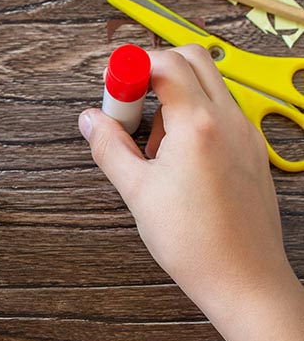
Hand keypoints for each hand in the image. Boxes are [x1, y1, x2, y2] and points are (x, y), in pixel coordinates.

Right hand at [79, 45, 303, 340]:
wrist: (244, 281)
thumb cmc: (195, 243)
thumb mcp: (137, 192)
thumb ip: (109, 147)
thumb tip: (90, 120)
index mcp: (198, 125)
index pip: (164, 63)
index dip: (130, 66)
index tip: (110, 86)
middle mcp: (228, 121)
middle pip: (192, 58)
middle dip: (154, 68)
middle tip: (129, 103)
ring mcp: (244, 134)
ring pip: (207, 85)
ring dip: (173, 95)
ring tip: (151, 144)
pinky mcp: (250, 151)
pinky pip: (219, 113)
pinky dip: (192, 117)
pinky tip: (175, 159)